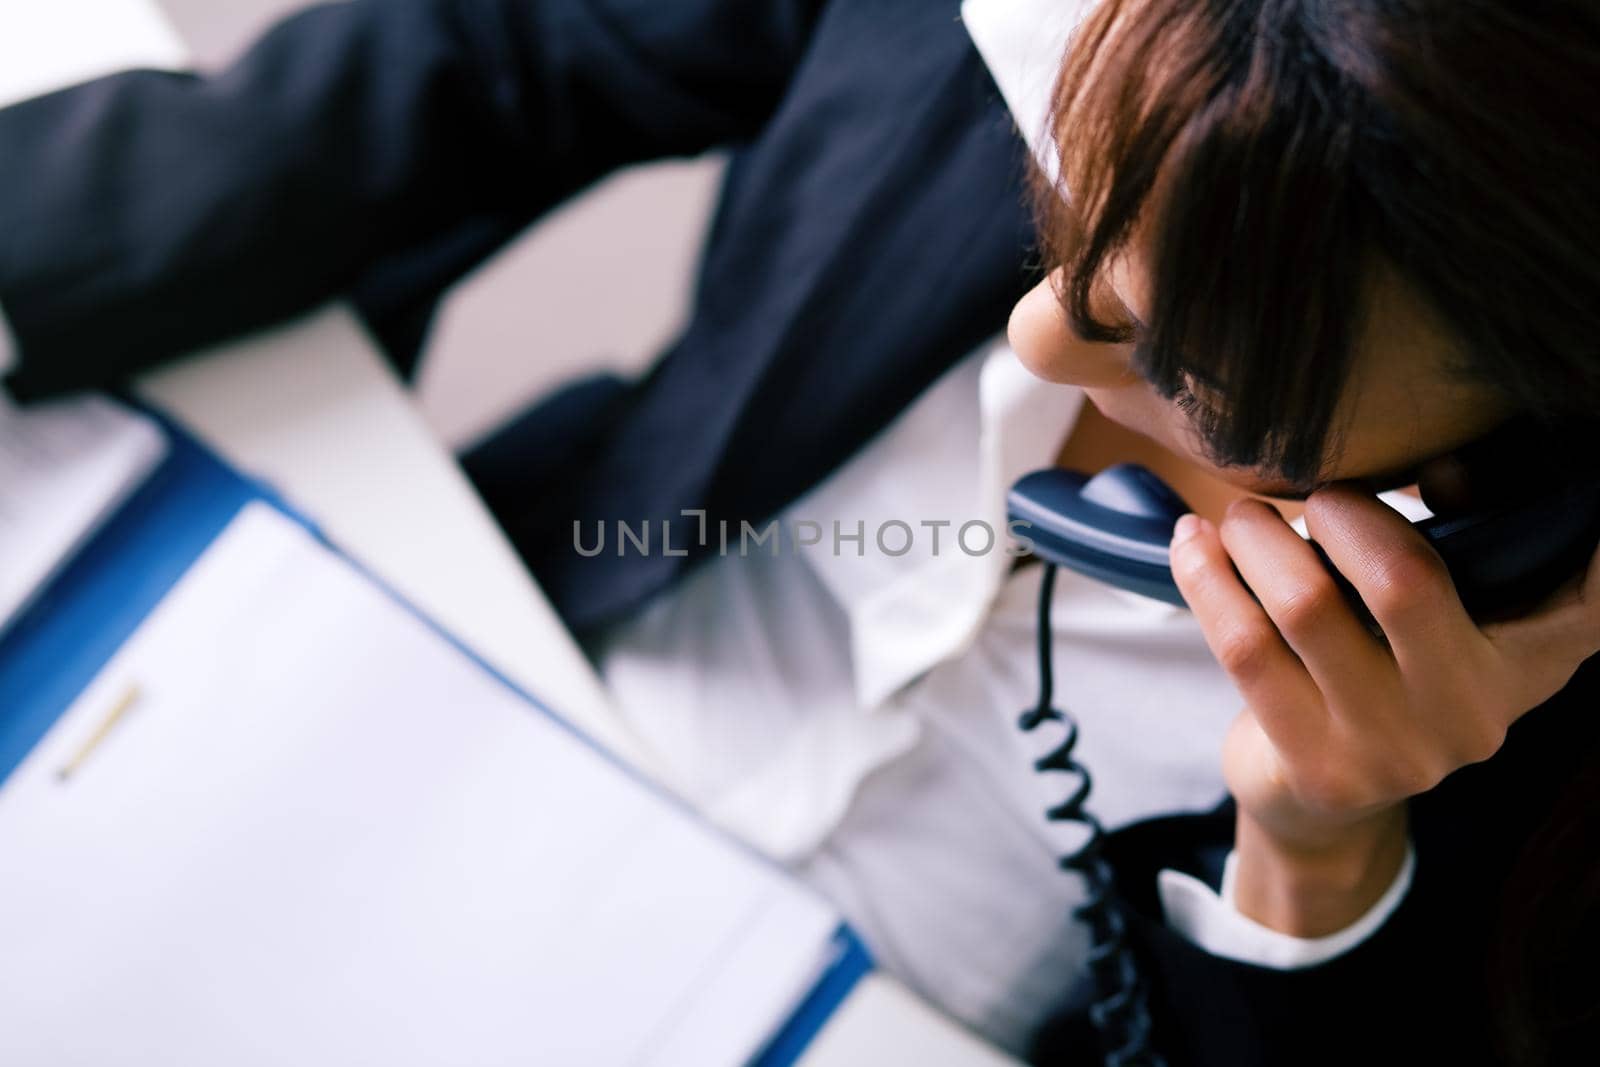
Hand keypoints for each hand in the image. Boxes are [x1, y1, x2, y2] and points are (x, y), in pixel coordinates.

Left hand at [1168, 486, 1599, 932]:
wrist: (1320, 800)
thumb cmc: (1380, 666)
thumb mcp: (1441, 612)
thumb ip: (1453, 539)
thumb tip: (1436, 467)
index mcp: (1533, 656)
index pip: (1586, 603)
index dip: (1586, 553)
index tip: (1549, 487)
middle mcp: (1477, 711)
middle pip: (1402, 580)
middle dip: (1338, 514)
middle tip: (1309, 494)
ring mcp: (1396, 751)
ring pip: (1305, 607)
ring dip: (1256, 541)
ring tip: (1240, 519)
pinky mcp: (1319, 768)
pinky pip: (1244, 649)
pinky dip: (1207, 581)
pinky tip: (1191, 545)